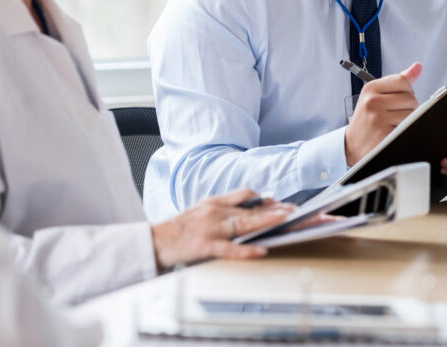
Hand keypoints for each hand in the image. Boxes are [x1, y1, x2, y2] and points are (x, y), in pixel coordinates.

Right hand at [150, 189, 293, 270]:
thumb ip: (225, 205)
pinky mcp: (205, 246)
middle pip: (249, 209)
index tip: (281, 201)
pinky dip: (247, 250)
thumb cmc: (180, 228)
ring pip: (243, 224)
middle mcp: (214, 212)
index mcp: (214, 202)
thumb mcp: (202, 209)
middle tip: (293, 210)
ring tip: (284, 220)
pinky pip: (230, 249)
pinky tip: (262, 250)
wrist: (154, 242)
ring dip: (265, 221)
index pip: (244, 195)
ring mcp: (210, 229)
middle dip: (273, 209)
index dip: (264, 198)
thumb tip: (253, 201)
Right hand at [345, 62, 421, 166]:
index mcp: (371, 88)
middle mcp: (372, 102)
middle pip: (410, 98)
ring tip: (396, 123)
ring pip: (412, 113)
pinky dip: (406, 130)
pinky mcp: (384, 134)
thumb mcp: (376, 95)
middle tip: (398, 114)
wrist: (352, 144)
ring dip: (410, 120)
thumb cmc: (367, 119)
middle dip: (410, 107)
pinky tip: (395, 131)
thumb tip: (418, 67)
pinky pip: (408, 127)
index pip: (402, 81)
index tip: (400, 99)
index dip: (407, 90)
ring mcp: (378, 118)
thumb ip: (398, 81)